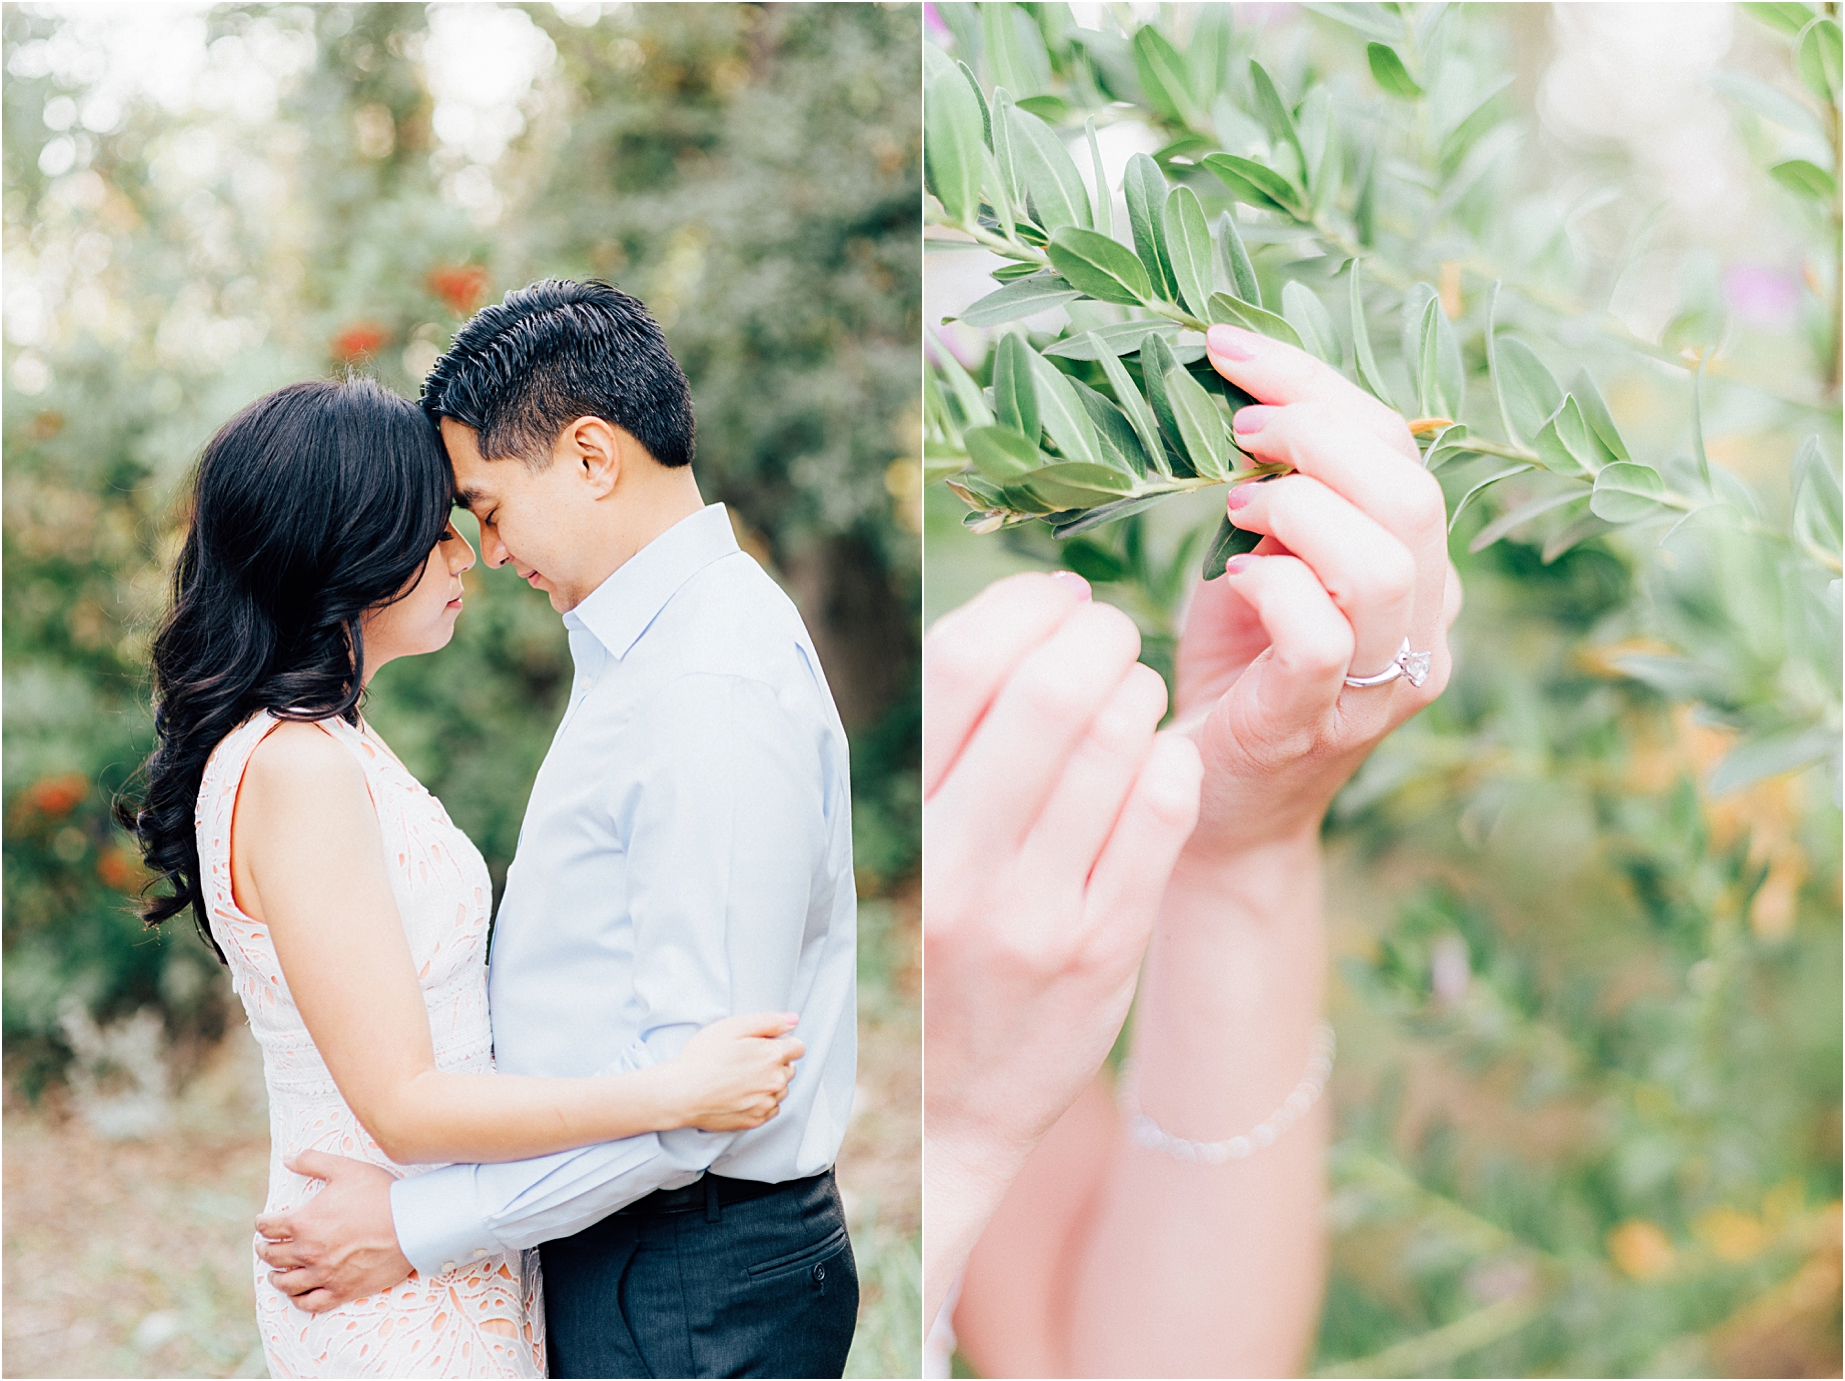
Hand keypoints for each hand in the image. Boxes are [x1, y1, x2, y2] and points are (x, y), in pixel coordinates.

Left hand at [253, 1150, 413, 1312]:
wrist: (411, 1223)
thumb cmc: (380, 1193)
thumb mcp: (345, 1168)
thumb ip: (312, 1161)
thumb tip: (287, 1157)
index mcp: (304, 1222)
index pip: (269, 1226)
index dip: (262, 1223)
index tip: (263, 1222)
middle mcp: (308, 1251)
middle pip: (273, 1255)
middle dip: (264, 1249)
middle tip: (264, 1246)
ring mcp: (324, 1274)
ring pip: (286, 1282)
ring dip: (276, 1277)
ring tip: (275, 1273)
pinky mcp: (342, 1290)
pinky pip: (309, 1303)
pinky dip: (298, 1299)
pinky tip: (297, 1294)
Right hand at [667, 1012, 803, 1130]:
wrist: (680, 1093)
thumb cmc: (702, 1058)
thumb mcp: (732, 1027)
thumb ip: (768, 1022)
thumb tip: (793, 1020)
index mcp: (772, 1056)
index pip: (798, 1048)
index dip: (780, 1043)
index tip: (761, 1045)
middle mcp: (775, 1082)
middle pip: (789, 1068)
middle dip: (774, 1062)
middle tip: (745, 1060)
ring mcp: (766, 1103)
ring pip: (780, 1089)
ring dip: (769, 1083)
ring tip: (740, 1078)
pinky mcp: (755, 1120)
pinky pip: (770, 1108)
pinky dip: (761, 1101)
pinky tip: (740, 1094)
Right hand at [923, 573, 1202, 1177]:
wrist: (954, 1110)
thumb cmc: (934, 947)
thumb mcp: (915, 850)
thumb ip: (952, 748)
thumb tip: (1023, 620)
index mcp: (907, 824)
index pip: (967, 667)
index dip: (1027, 607)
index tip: (1056, 599)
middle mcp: (967, 865)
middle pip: (1054, 690)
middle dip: (1100, 634)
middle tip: (1110, 635)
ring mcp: (1045, 910)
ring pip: (1122, 741)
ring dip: (1141, 691)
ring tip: (1132, 695)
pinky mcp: (1110, 945)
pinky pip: (1165, 809)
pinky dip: (1170, 759)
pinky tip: (1155, 761)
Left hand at [1174, 324, 1461, 861]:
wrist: (1210, 803)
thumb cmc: (1235, 672)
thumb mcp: (1262, 562)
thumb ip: (1280, 496)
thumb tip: (1247, 402)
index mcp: (1420, 568)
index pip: (1401, 451)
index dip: (1319, 385)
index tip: (1231, 348)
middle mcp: (1426, 624)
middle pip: (1412, 495)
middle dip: (1316, 435)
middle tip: (1239, 432)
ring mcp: (1384, 682)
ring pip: (1384, 562)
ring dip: (1299, 507)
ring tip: (1236, 507)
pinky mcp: (1322, 724)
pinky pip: (1320, 636)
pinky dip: (1273, 585)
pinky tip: (1234, 575)